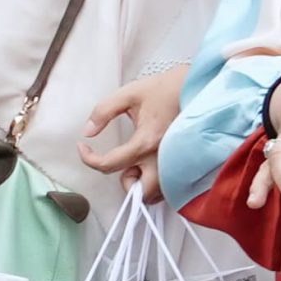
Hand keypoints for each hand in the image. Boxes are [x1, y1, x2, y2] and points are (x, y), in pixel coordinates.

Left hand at [78, 67, 186, 202]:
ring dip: (142, 183)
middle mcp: (161, 159)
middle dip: (127, 182)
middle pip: (139, 192)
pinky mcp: (183, 164)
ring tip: (139, 161)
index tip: (83, 147)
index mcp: (145, 142)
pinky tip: (151, 163)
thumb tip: (88, 131)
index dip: (89, 159)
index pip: (109, 164)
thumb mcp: (129, 94)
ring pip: (155, 194)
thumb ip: (104, 111)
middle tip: (125, 162)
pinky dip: (155, 181)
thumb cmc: (164, 89)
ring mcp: (175, 164)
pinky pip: (167, 186)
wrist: (197, 86)